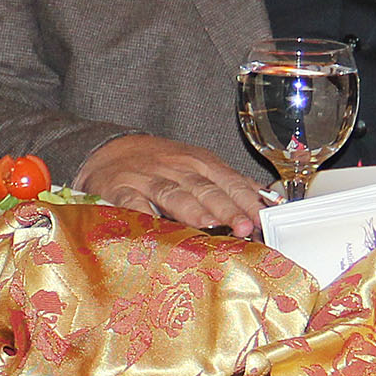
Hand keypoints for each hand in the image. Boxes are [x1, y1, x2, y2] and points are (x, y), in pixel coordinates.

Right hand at [75, 133, 270, 235]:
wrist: (109, 149)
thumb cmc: (161, 163)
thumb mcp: (197, 164)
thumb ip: (228, 182)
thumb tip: (265, 200)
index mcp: (199, 162)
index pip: (229, 180)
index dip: (246, 200)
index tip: (262, 219)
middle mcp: (176, 168)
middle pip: (204, 188)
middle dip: (225, 207)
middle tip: (242, 226)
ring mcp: (147, 178)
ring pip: (172, 193)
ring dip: (191, 209)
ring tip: (208, 225)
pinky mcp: (120, 188)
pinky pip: (132, 201)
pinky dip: (143, 212)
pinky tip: (155, 226)